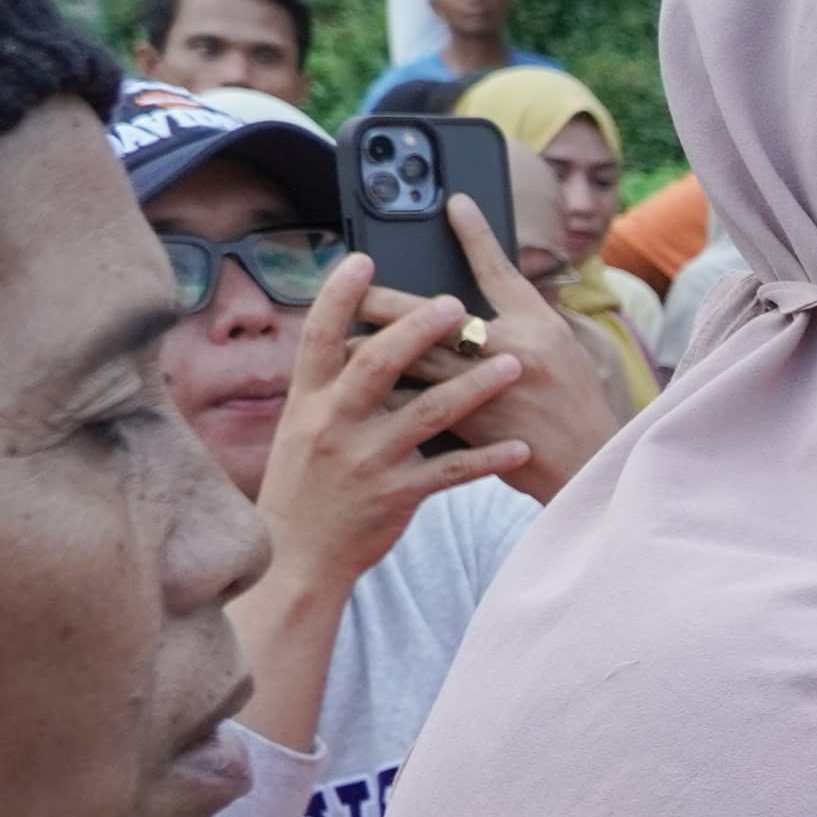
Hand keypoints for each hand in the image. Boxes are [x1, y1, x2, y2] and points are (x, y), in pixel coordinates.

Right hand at [258, 252, 535, 605]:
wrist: (297, 556)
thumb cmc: (305, 486)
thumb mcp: (300, 431)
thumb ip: (327, 390)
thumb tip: (354, 340)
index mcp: (307, 402)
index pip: (320, 338)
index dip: (338, 297)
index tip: (362, 260)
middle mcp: (333, 425)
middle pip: (378, 364)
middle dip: (418, 330)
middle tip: (456, 304)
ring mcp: (366, 461)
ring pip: (427, 413)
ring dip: (474, 386)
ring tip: (512, 365)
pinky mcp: (397, 495)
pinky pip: (452, 472)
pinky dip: (487, 458)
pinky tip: (519, 447)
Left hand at [356, 192, 618, 500]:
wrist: (586, 466)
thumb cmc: (572, 401)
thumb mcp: (558, 345)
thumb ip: (517, 312)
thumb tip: (475, 277)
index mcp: (535, 329)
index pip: (499, 271)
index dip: (475, 234)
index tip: (451, 202)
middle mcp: (510, 354)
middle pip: (432, 318)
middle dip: (384, 301)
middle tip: (351, 286)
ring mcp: (484, 393)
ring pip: (412, 362)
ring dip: (371, 350)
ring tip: (340, 340)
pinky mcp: (466, 429)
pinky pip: (414, 405)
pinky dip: (386, 396)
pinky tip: (357, 390)